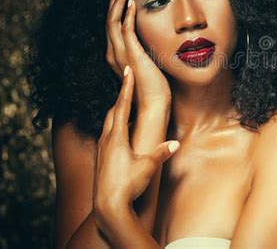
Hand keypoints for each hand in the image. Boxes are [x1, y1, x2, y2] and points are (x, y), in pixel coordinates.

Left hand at [93, 65, 179, 229]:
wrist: (107, 206)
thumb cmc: (128, 185)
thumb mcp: (148, 167)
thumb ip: (161, 152)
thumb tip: (176, 142)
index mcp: (117, 137)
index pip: (122, 105)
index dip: (126, 86)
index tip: (127, 70)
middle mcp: (106, 140)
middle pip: (113, 111)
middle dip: (121, 96)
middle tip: (127, 83)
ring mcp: (101, 149)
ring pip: (108, 123)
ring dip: (117, 112)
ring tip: (127, 107)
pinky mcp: (100, 158)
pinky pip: (107, 135)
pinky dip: (114, 127)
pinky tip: (122, 133)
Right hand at [106, 0, 171, 112]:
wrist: (154, 102)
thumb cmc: (153, 84)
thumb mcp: (146, 61)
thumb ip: (143, 48)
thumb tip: (149, 37)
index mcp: (117, 52)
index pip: (112, 22)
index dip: (115, 3)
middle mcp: (114, 52)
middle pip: (109, 17)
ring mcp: (121, 54)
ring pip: (113, 21)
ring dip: (118, 0)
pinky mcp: (131, 56)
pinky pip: (125, 31)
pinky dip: (127, 15)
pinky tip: (131, 2)